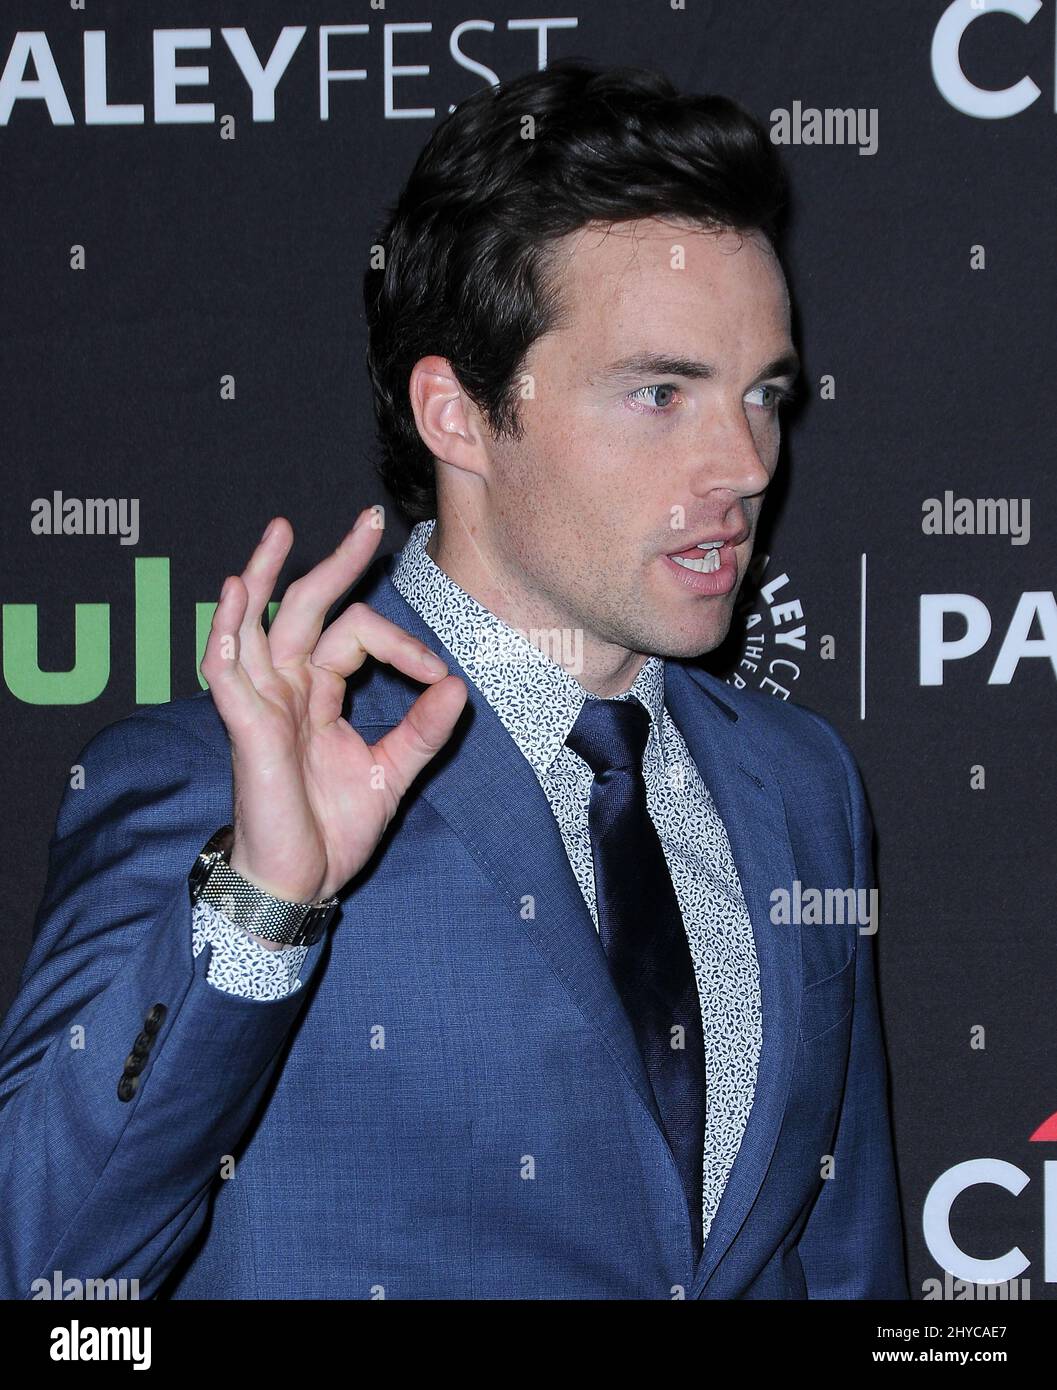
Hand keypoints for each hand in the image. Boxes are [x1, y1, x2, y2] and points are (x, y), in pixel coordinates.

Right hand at [201, 509, 467, 930]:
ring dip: (265, 576)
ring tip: (280, 530)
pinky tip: (235, 594)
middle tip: (367, 520)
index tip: (436, 675)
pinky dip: (228, 631)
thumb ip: (422, 731)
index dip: (402, 644)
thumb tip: (458, 687)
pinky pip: (228, 672)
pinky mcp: (245, 728)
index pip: (356, 637)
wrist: (301, 882)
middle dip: (335, 563)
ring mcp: (262, 705)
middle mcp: (287, 690)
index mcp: (319, 695)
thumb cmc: (332, 829)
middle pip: (305, 610)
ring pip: (258, 625)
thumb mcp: (391, 773)